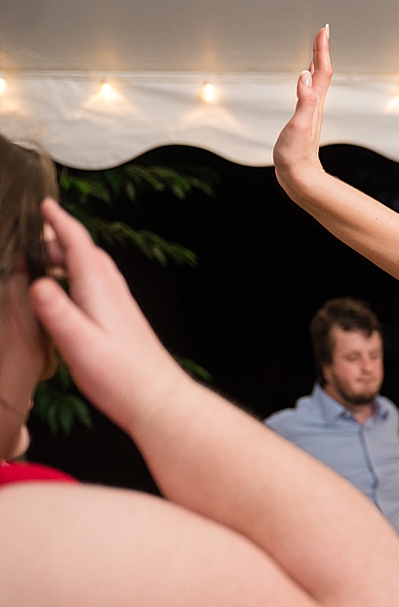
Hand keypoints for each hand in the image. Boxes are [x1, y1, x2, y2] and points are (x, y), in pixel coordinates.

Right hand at [29, 200, 189, 434]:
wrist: (158, 400)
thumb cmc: (122, 377)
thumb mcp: (78, 344)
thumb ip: (56, 312)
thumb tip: (36, 282)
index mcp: (100, 290)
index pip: (79, 245)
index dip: (61, 222)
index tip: (45, 206)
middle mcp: (113, 293)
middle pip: (85, 254)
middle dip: (59, 240)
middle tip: (31, 240)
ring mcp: (121, 307)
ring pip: (93, 270)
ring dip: (69, 259)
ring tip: (44, 263)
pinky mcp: (123, 323)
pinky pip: (98, 288)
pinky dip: (79, 279)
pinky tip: (70, 296)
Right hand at [273, 26, 332, 191]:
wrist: (299, 177)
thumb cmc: (296, 153)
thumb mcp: (299, 125)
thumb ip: (305, 101)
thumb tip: (305, 74)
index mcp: (314, 102)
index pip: (321, 70)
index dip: (321, 49)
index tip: (323, 29)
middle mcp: (315, 104)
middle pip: (321, 72)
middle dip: (320, 50)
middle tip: (322, 31)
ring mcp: (310, 112)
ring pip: (316, 82)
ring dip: (316, 63)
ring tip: (316, 49)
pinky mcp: (304, 120)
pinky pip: (308, 93)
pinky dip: (308, 80)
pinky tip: (305, 81)